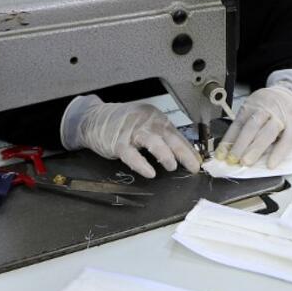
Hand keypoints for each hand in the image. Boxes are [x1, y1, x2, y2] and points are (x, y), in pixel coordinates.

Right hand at [64, 96, 200, 177]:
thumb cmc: (122, 124)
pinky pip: (131, 154)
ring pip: (152, 141)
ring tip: (172, 166)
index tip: (198, 163)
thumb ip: (162, 137)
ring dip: (165, 154)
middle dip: (182, 152)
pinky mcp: (118, 142)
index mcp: (155, 117)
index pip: (176, 134)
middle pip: (168, 136)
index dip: (188, 149)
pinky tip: (150, 172)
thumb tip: (184, 155)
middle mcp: (146, 121)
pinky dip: (141, 164)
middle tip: (192, 166)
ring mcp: (132, 131)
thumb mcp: (145, 125)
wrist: (93, 118)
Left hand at [217, 83, 291, 167]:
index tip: (221, 155)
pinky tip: (271, 163)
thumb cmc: (270, 105)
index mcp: (251, 106)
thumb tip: (228, 149)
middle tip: (233, 159)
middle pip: (251, 127)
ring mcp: (280, 117)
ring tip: (247, 162)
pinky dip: (279, 153)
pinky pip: (287, 140)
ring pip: (267, 133)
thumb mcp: (253, 110)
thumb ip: (243, 127)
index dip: (228, 140)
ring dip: (255, 149)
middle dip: (240, 145)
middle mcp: (265, 110)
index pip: (237, 124)